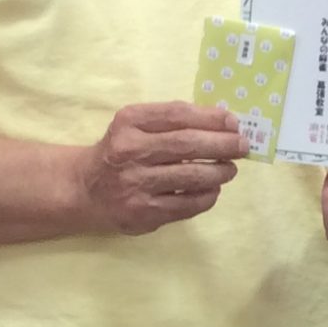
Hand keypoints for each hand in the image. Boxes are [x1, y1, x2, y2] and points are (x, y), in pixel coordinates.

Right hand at [76, 103, 246, 234]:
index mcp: (130, 122)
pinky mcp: (144, 212)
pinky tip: (213, 189)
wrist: (85, 189)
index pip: (178, 115)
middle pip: (187, 144)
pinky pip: (187, 204)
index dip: (211, 118)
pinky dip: (207, 196)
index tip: (234, 123)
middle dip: (223, 145)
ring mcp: (136, 183)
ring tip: (230, 169)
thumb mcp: (136, 125)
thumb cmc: (120, 152)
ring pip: (191, 176)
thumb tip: (223, 120)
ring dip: (219, 172)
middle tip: (243, 147)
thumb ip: (173, 120)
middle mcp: (130, 151)